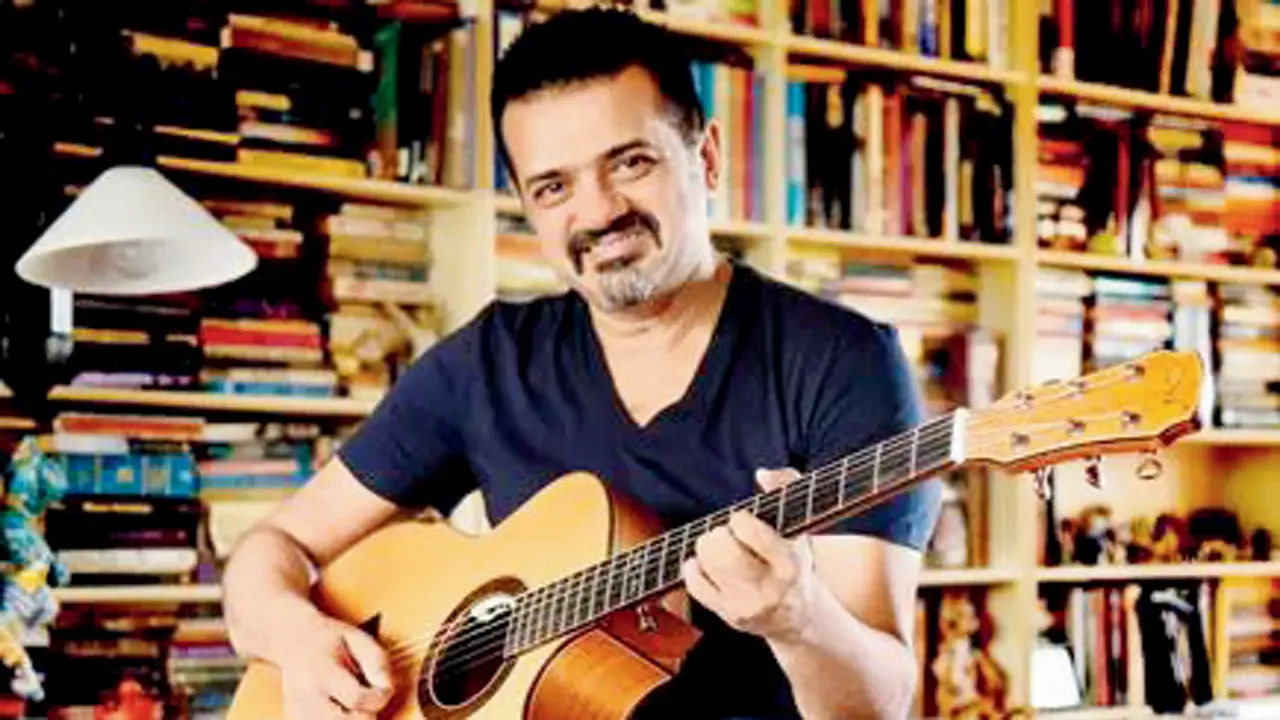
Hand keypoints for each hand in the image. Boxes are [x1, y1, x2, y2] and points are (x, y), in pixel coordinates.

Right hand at [277, 611, 393, 718]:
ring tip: (349, 701)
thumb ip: (378, 662)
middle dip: (365, 714)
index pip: (356, 698)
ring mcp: (298, 711)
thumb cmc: (330, 639)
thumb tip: (387, 689)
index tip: (383, 690)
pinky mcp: (295, 719)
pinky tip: (338, 707)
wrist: (294, 640)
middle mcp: (306, 695)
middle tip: (365, 697)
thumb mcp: (359, 638)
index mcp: (323, 671)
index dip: (378, 698)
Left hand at [681, 467, 817, 642]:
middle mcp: (768, 588)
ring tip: (720, 548)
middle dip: (719, 534)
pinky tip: (708, 565)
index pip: (749, 531)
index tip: (744, 521)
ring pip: (705, 563)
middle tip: (728, 535)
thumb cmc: (795, 560)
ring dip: (706, 547)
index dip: (740, 519)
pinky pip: (694, 584)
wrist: (798, 616)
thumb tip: (761, 474)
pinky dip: (695, 567)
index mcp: (789, 563)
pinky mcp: (727, 615)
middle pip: (721, 549)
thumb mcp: (801, 525)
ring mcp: (746, 605)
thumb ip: (788, 487)